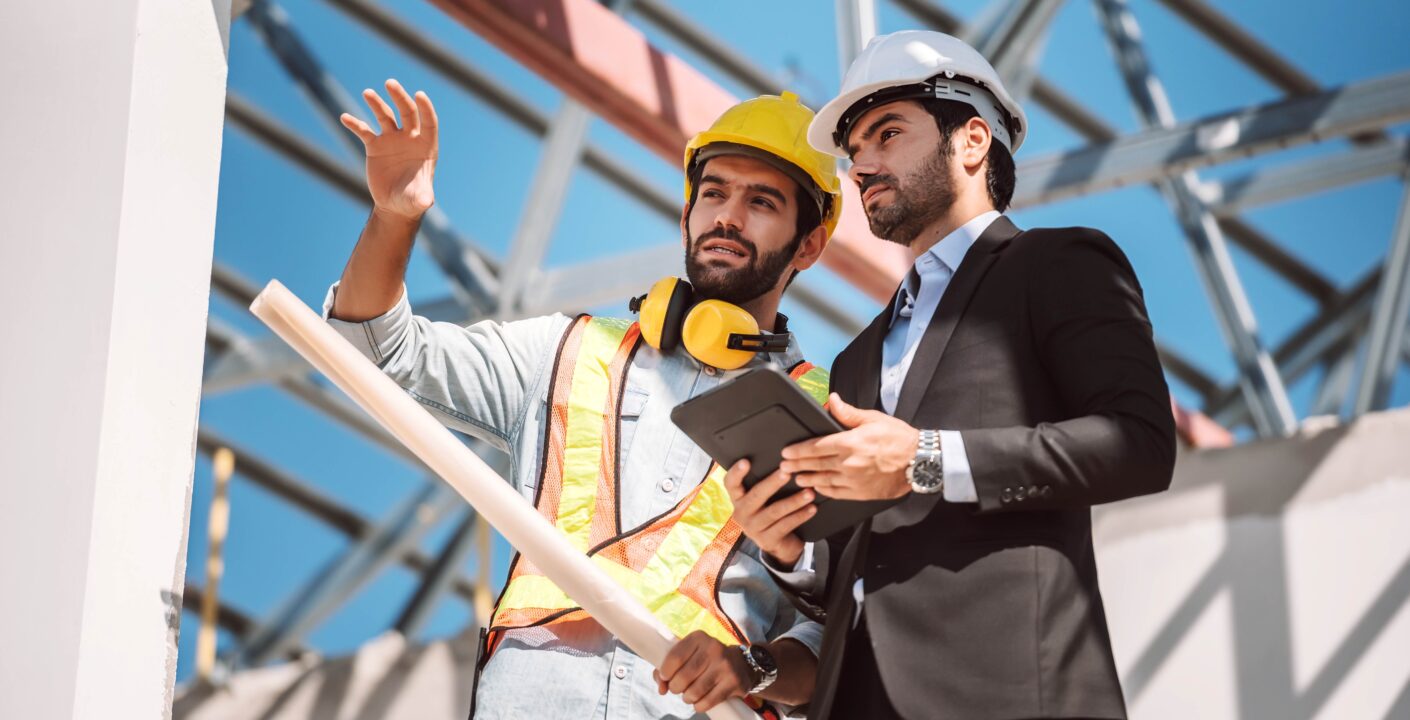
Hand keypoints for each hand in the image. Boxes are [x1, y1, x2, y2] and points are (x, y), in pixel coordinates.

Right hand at [339, 79, 438, 221]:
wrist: (395, 204)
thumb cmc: (412, 200)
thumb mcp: (418, 199)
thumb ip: (423, 197)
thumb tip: (427, 202)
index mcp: (426, 146)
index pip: (428, 122)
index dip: (425, 109)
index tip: (420, 94)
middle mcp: (410, 138)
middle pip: (406, 111)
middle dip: (399, 97)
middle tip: (390, 83)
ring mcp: (392, 139)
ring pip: (385, 116)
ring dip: (376, 103)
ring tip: (368, 92)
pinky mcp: (375, 146)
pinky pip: (364, 131)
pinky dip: (355, 124)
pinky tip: (345, 117)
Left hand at [654, 631, 750, 713]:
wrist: (741, 664)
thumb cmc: (706, 660)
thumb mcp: (689, 655)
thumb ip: (668, 668)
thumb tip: (661, 689)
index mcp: (699, 637)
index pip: (675, 657)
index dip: (665, 672)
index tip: (666, 677)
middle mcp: (713, 648)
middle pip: (683, 677)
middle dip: (675, 687)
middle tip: (678, 688)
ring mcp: (725, 665)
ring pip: (694, 692)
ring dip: (687, 698)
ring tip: (689, 694)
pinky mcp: (733, 682)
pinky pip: (707, 702)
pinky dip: (699, 705)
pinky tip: (700, 701)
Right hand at [723, 460, 815, 566]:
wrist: (778, 544)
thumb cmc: (770, 512)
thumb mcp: (763, 500)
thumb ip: (765, 484)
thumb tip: (784, 461)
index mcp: (738, 499)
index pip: (730, 484)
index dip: (736, 473)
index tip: (746, 461)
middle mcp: (741, 513)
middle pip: (756, 495)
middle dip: (773, 483)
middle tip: (787, 472)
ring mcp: (753, 528)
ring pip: (775, 511)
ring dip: (794, 501)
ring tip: (809, 492)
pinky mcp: (767, 540)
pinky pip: (785, 525)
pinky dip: (800, 515)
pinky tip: (812, 508)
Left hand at [779, 393, 916, 500]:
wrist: (919, 462)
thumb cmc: (898, 438)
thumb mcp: (873, 419)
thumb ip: (848, 412)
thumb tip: (831, 400)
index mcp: (849, 443)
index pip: (815, 447)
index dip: (798, 450)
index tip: (787, 452)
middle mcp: (848, 463)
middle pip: (815, 465)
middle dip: (796, 465)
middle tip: (783, 467)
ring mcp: (853, 481)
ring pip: (823, 481)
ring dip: (807, 479)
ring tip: (796, 478)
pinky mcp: (861, 493)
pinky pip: (836, 493)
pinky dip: (824, 490)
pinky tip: (817, 488)